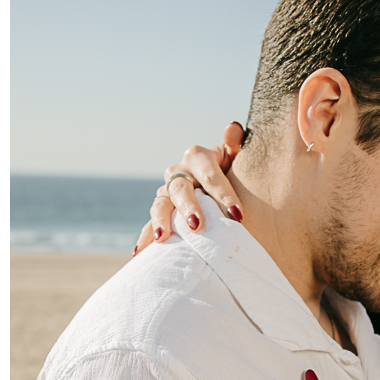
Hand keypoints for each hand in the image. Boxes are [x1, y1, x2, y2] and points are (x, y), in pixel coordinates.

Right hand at [133, 123, 244, 254]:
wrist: (218, 181)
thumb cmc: (233, 168)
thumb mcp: (236, 155)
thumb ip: (235, 144)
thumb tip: (232, 127)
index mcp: (198, 157)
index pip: (211, 175)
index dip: (224, 194)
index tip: (238, 215)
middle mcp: (178, 172)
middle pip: (181, 190)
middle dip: (189, 208)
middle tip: (198, 226)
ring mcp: (167, 191)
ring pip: (161, 204)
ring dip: (160, 221)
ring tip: (162, 238)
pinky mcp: (163, 209)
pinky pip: (152, 222)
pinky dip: (146, 236)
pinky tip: (140, 252)